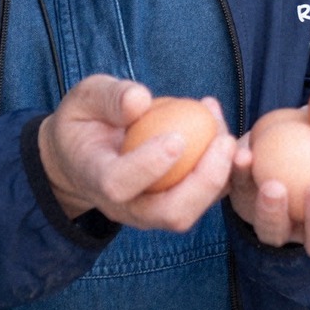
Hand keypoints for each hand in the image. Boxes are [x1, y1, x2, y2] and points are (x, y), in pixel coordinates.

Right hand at [37, 75, 234, 232]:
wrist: (83, 156)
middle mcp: (124, 205)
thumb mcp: (85, 98)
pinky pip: (206, 197)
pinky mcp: (173, 204)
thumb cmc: (86, 122)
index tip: (177, 138)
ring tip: (225, 131)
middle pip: (169, 213)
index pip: (119, 184)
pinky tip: (225, 132)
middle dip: (204, 182)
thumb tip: (140, 99)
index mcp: (94, 177)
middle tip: (223, 140)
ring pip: (192, 211)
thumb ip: (108, 97)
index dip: (149, 165)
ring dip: (220, 175)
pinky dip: (225, 172)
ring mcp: (150, 212)